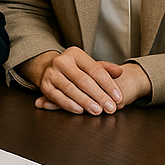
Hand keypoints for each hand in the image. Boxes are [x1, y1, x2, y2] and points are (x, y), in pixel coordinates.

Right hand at [24, 48, 150, 113]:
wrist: (46, 67)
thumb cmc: (72, 68)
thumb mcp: (87, 64)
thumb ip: (104, 68)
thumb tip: (119, 72)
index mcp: (75, 54)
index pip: (95, 69)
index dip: (108, 84)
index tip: (118, 97)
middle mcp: (61, 62)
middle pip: (84, 80)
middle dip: (99, 95)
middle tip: (110, 107)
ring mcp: (51, 73)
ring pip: (70, 89)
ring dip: (85, 102)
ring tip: (97, 110)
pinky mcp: (44, 86)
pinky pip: (57, 97)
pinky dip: (69, 104)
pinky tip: (79, 110)